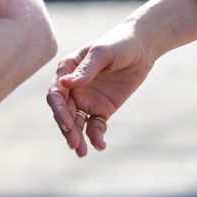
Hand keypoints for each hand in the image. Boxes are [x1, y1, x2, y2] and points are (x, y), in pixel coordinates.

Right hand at [46, 23, 154, 156]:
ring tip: (82, 152)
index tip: (67, 123)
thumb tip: (64, 83)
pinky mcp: (102, 109)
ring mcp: (87, 100)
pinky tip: (100, 145)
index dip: (59, 110)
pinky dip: (96, 136)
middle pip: (64, 112)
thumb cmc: (118, 44)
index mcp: (66, 71)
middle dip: (67, 129)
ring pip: (77, 123)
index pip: (56, 94)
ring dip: (77, 137)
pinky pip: (95, 126)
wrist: (141, 48)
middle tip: (74, 144)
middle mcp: (73, 88)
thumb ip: (86, 70)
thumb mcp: (102, 54)